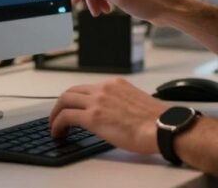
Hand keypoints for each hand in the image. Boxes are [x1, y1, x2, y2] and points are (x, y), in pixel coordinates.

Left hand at [49, 78, 165, 153]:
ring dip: (56, 114)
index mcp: (115, 84)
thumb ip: (120, 103)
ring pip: (64, 101)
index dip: (76, 99)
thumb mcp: (135, 102)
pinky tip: (58, 133)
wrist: (162, 127)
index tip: (73, 109)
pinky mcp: (92, 117)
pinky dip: (57, 124)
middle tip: (57, 117)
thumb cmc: (156, 121)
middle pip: (72, 91)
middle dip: (61, 105)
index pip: (87, 88)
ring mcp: (97, 101)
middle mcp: (104, 88)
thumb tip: (112, 114)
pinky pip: (66, 117)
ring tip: (55, 127)